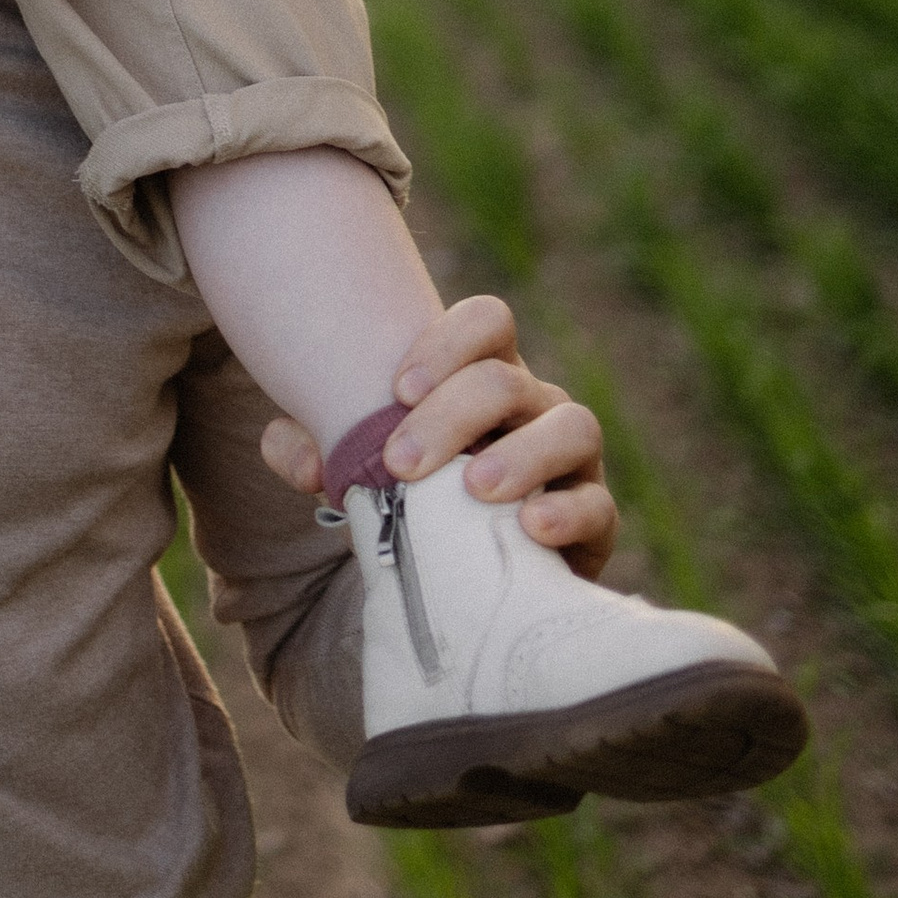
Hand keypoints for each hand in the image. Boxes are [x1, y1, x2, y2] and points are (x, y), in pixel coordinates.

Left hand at [259, 295, 617, 576]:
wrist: (470, 576)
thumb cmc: (414, 500)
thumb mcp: (362, 468)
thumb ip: (315, 450)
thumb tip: (299, 456)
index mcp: (483, 375)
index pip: (488, 321)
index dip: (448, 342)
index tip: (398, 390)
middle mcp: (535, 406)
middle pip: (507, 380)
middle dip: (453, 415)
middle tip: (402, 463)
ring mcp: (573, 460)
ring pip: (573, 426)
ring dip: (521, 453)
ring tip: (473, 488)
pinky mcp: (594, 520)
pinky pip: (598, 505)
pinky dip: (568, 512)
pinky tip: (529, 527)